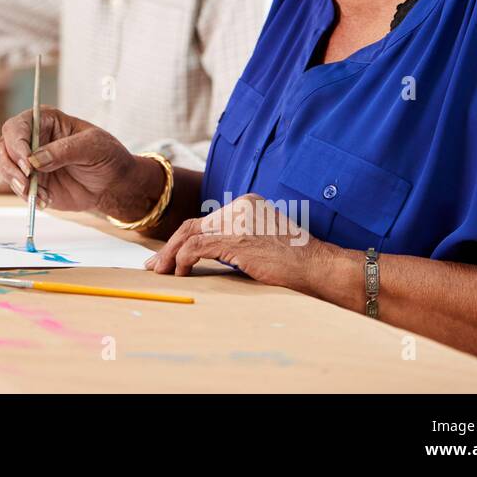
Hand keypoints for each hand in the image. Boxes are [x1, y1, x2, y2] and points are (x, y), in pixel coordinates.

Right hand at [0, 106, 165, 216]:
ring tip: (38, 195)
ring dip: (17, 184)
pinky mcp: (32, 182)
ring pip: (5, 168)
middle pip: (3, 147)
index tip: (27, 164)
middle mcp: (32, 139)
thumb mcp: (92, 147)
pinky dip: (28, 197)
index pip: (17, 127)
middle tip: (26, 183)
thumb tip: (35, 160)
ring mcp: (29, 161)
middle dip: (10, 166)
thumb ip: (64, 151)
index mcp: (44, 121)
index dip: (17, 144)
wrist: (113, 183)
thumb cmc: (106, 156)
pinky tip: (46, 200)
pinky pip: (19, 189)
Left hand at [145, 192, 329, 288]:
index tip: (169, 255)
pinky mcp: (237, 240)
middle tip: (156, 265)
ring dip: (171, 254)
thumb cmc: (296, 262)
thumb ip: (238, 240)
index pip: (206, 220)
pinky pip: (198, 247)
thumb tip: (206, 254)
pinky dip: (183, 259)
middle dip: (170, 246)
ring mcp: (238, 222)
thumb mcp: (263, 241)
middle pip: (194, 224)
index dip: (183, 238)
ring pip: (190, 233)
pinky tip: (181, 272)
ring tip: (161, 271)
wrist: (320, 268)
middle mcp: (240, 207)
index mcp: (247, 204)